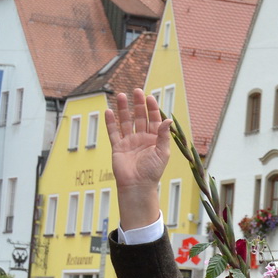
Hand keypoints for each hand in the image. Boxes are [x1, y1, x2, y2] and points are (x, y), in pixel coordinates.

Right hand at [107, 89, 170, 223]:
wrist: (137, 185)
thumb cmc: (152, 171)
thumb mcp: (162, 153)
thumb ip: (163, 136)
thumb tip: (168, 120)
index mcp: (155, 139)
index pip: (154, 119)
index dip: (152, 108)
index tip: (149, 97)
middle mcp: (142, 138)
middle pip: (140, 117)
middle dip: (138, 104)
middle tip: (136, 91)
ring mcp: (129, 142)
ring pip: (126, 122)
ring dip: (124, 109)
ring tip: (121, 95)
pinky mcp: (118, 147)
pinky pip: (113, 132)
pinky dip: (111, 122)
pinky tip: (109, 111)